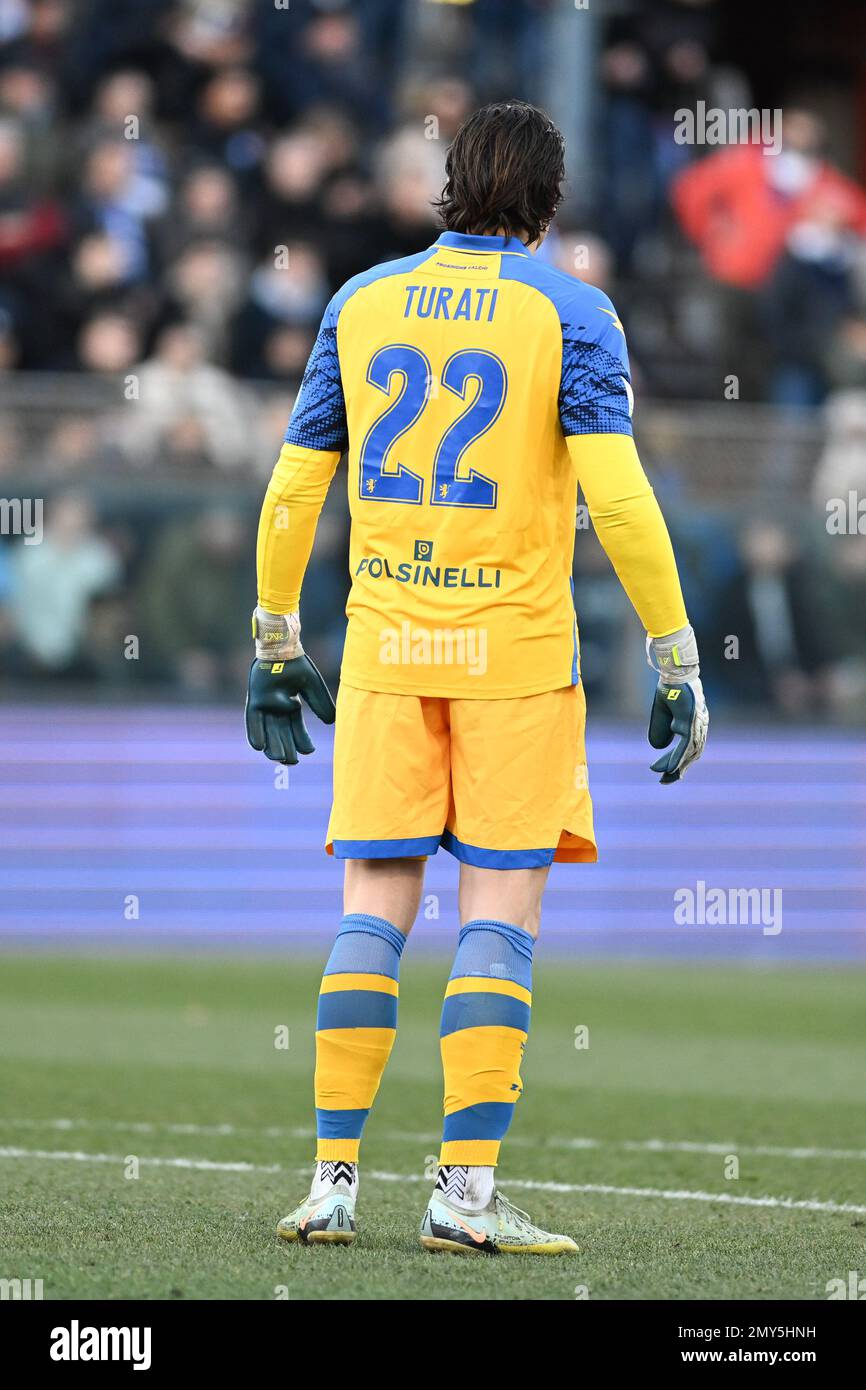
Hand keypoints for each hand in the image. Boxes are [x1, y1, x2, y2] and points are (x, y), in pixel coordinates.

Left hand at [245, 609, 334, 764]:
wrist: (282, 649)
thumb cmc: (297, 665)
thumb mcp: (312, 686)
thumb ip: (320, 703)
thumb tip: (332, 722)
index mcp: (290, 705)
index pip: (296, 727)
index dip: (302, 740)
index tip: (309, 751)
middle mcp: (276, 708)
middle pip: (282, 733)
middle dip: (287, 748)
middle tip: (292, 763)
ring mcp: (265, 705)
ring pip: (268, 730)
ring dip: (272, 745)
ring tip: (279, 759)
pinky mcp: (255, 700)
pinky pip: (252, 721)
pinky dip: (255, 733)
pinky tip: (259, 747)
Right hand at [646, 625, 708, 782]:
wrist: (674, 672)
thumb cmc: (670, 687)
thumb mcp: (661, 711)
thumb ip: (660, 728)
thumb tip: (657, 748)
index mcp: (692, 724)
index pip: (686, 748)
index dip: (674, 761)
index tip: (660, 771)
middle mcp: (698, 726)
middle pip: (690, 754)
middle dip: (676, 769)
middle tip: (664, 781)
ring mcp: (696, 724)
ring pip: (690, 752)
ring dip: (676, 767)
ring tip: (665, 777)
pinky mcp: (691, 720)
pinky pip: (686, 744)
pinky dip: (678, 757)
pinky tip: (670, 767)